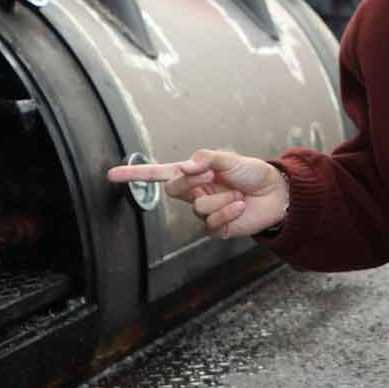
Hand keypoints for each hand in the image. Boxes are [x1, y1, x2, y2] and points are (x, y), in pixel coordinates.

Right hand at [106, 148, 289, 239]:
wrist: (276, 193)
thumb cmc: (252, 173)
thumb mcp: (229, 159)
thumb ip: (206, 159)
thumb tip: (185, 166)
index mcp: (194, 174)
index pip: (159, 174)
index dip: (135, 175)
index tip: (111, 175)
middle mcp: (195, 193)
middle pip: (174, 190)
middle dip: (192, 182)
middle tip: (211, 176)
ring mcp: (205, 212)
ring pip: (198, 207)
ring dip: (221, 199)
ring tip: (237, 195)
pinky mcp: (216, 228)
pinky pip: (212, 223)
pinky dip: (228, 213)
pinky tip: (240, 207)